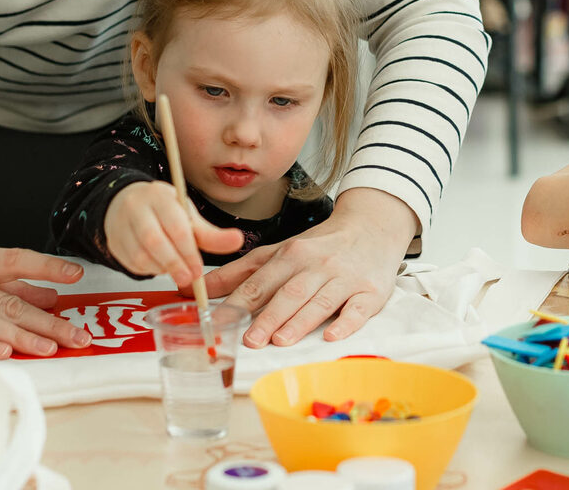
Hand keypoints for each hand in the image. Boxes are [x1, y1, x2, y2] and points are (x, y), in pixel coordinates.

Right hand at [0, 239, 95, 358]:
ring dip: (21, 338)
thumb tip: (48, 293)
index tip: (76, 276)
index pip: (13, 260)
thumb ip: (3, 280)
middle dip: (47, 321)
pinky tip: (2, 353)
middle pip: (7, 302)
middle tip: (78, 334)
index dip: (45, 268)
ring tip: (51, 347)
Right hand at [104, 181, 243, 287]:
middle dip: (174, 263)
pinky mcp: (113, 243)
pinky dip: (148, 270)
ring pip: (140, 255)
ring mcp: (120, 225)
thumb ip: (210, 233)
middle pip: (154, 241)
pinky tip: (160, 267)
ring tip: (177, 271)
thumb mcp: (188, 216)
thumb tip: (237, 241)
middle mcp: (136, 208)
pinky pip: (131, 263)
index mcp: (159, 196)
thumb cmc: (162, 210)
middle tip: (189, 278)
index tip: (199, 268)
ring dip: (161, 268)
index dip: (188, 250)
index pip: (175, 225)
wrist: (125, 203)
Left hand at [201, 188, 415, 347]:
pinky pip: (358, 309)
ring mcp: (345, 278)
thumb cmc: (319, 247)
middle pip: (289, 292)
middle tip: (250, 340)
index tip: (219, 322)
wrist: (372, 228)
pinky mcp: (370, 292)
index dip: (238, 303)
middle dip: (268, 317)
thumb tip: (196, 287)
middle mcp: (316, 265)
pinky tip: (332, 336)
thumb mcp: (279, 252)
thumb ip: (239, 272)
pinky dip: (345, 323)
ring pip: (320, 300)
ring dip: (300, 321)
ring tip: (281, 341)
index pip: (259, 282)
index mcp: (290, 254)